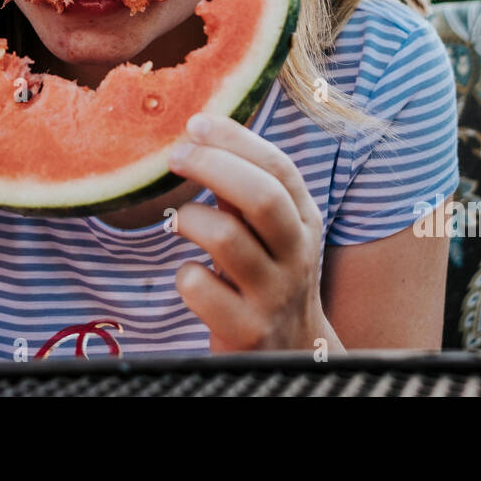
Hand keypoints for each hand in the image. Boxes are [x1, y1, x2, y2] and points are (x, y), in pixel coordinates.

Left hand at [166, 113, 340, 354]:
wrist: (291, 357)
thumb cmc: (268, 277)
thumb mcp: (272, 233)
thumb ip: (244, 192)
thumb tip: (199, 136)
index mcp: (304, 220)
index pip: (279, 167)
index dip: (236, 139)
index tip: (196, 122)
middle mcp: (296, 255)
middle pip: (262, 197)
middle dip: (213, 166)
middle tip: (176, 156)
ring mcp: (273, 295)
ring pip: (227, 239)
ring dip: (191, 219)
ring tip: (180, 222)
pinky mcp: (246, 331)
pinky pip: (201, 289)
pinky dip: (185, 276)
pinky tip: (190, 277)